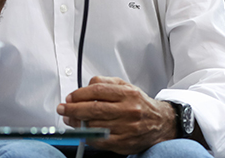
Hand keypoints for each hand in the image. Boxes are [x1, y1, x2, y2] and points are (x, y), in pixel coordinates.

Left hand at [57, 76, 175, 154]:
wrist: (161, 122)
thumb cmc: (139, 104)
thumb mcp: (125, 86)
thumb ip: (104, 83)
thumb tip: (84, 87)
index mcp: (127, 94)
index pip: (97, 90)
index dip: (79, 94)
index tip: (69, 98)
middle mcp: (128, 110)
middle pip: (94, 108)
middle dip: (73, 109)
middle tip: (63, 109)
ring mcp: (126, 128)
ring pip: (95, 125)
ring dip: (77, 124)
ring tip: (70, 121)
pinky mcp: (124, 142)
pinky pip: (100, 141)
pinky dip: (88, 137)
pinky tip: (82, 132)